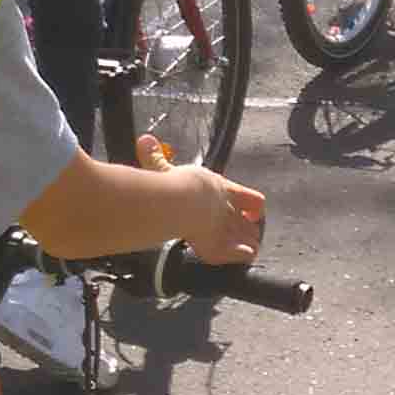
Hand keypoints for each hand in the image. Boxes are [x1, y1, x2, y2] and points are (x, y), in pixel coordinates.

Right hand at [138, 134, 266, 263]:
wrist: (180, 202)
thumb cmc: (175, 184)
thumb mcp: (165, 169)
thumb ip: (155, 157)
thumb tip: (144, 140)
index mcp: (220, 189)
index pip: (246, 196)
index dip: (249, 204)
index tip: (250, 210)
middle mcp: (227, 209)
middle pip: (247, 220)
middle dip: (247, 226)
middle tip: (246, 231)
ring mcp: (226, 229)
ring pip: (248, 237)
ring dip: (248, 240)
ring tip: (249, 245)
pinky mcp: (221, 247)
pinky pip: (242, 254)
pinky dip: (244, 254)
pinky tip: (245, 255)